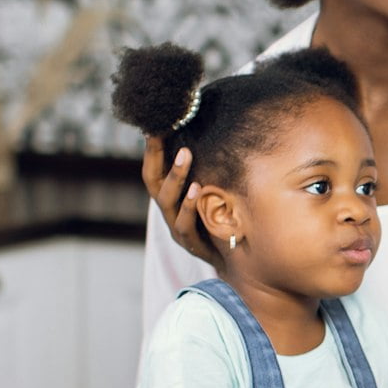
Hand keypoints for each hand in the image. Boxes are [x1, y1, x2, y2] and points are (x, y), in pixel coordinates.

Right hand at [141, 137, 219, 267]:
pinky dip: (189, 206)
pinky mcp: (191, 244)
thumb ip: (209, 172)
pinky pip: (185, 224)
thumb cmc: (222, 222)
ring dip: (176, 176)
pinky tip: (198, 189)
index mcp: (170, 199)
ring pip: (168, 201)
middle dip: (157, 156)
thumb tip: (214, 138)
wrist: (235, 262)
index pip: (153, 171)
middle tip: (164, 132)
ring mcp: (176, 229)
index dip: (152, 150)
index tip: (153, 125)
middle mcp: (168, 212)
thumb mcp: (214, 194)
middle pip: (154, 183)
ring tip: (186, 154)